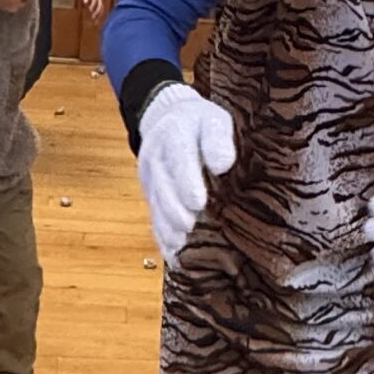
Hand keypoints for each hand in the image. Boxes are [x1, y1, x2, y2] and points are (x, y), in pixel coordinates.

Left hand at [79, 0, 107, 20]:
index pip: (95, 0)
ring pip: (102, 8)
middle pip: (100, 5)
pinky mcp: (100, 1)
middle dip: (97, 12)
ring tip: (96, 22)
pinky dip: (100, 14)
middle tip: (93, 18)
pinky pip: (101, 8)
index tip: (90, 10)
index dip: (93, 6)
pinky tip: (97, 20)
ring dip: (99, 15)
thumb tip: (85, 2)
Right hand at [138, 83, 237, 263]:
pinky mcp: (151, 195)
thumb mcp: (213, 119)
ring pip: (155, 205)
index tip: (197, 202)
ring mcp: (150, 179)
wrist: (166, 120)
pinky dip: (161, 235)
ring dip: (166, 226)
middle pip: (162, 187)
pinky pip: (153, 216)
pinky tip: (172, 254)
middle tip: (189, 226)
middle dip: (174, 210)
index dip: (186, 181)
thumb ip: (218, 138)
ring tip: (180, 244)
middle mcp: (156, 158)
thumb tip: (223, 164)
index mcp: (175, 134)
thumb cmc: (199, 123)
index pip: (178, 158)